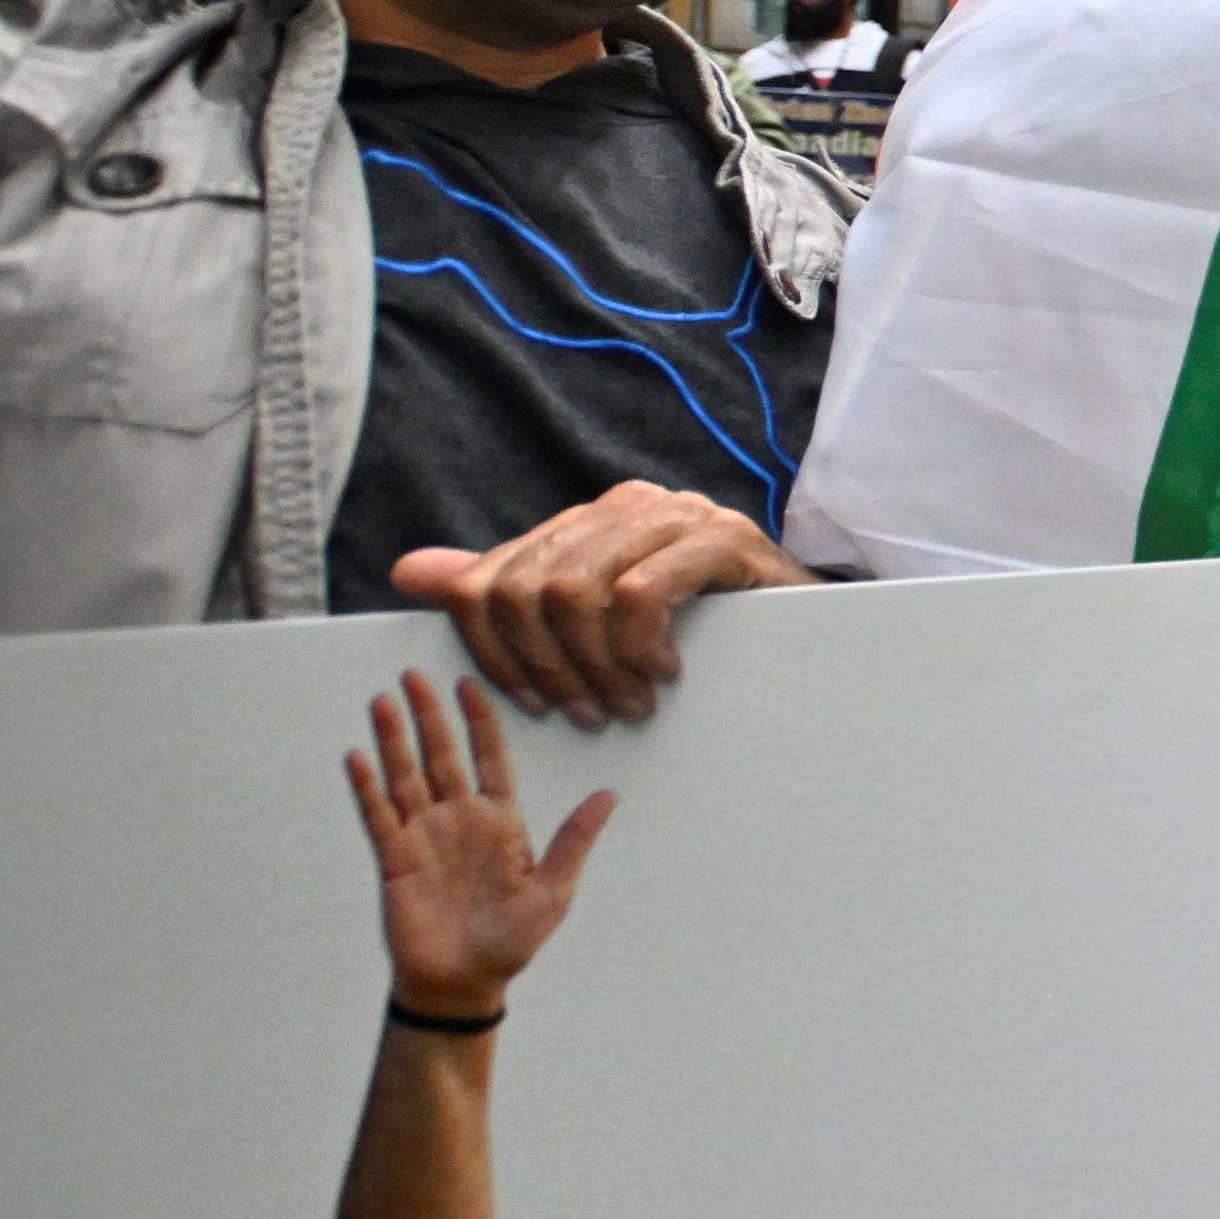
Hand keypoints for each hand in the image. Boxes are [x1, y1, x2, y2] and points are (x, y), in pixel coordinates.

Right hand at [346, 674, 612, 1023]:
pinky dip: (368, 787)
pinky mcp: (395, 860)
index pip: (490, 759)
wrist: (464, 983)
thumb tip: (610, 795)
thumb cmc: (511, 941)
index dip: (480, 722)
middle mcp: (460, 820)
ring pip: (406, 776)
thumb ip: (574, 840)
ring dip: (394, 740)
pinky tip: (357, 756)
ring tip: (382, 701)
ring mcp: (425, 837)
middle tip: (413, 675)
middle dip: (429, 715)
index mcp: (500, 822)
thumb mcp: (552, 891)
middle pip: (441, 756)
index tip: (469, 684)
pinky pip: (379, 816)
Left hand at [390, 481, 812, 724]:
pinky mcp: (722, 539)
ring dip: (596, 667)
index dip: (495, 651)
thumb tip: (411, 572)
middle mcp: (626, 504)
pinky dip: (640, 647)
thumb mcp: (596, 618)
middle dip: (550, 669)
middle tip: (590, 714)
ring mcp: (676, 516)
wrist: (808, 630)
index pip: (495, 579)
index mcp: (588, 518)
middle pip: (529, 589)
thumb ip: (508, 591)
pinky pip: (640, 593)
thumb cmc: (701, 633)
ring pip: (577, 592)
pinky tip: (665, 672)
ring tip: (630, 703)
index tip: (530, 704)